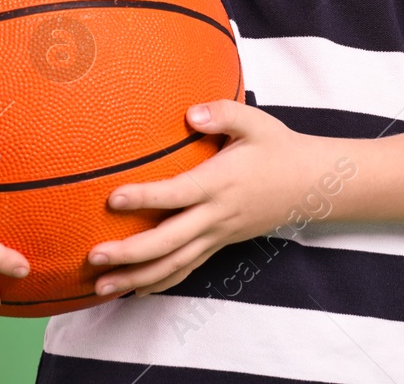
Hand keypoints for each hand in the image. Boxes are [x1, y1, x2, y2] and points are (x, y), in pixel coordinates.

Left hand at [86, 100, 323, 297]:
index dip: (146, 198)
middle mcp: (216, 215)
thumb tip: (190, 113)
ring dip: (137, 277)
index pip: (177, 193)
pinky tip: (135, 290)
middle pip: (169, 242)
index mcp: (219, 183)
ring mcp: (218, 235)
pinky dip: (160, 282)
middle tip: (94, 257)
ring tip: (101, 286)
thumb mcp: (255, 122)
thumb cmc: (277, 147)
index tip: (113, 199)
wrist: (309, 184)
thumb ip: (222, 113)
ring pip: (174, 264)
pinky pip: (187, 268)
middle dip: (130, 253)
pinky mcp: (220, 244)